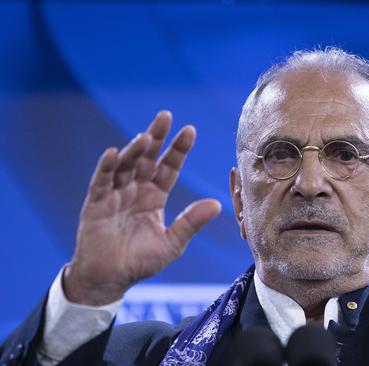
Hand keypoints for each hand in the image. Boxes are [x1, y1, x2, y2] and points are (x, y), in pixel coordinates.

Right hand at [64, 111, 220, 304]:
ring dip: (134, 150)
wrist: (110, 280)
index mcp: (154, 197)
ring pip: (126, 166)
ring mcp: (115, 195)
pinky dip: (107, 168)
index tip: (189, 130)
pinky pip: (102, 182)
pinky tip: (114, 153)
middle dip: (156, 137)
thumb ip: (191, 222)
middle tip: (165, 116)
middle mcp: (135, 190)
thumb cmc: (141, 262)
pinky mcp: (96, 204)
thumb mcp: (172, 243)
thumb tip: (217, 204)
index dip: (178, 150)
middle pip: (147, 159)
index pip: (169, 168)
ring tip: (146, 136)